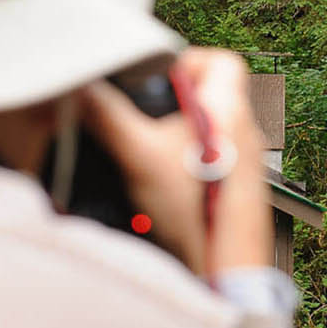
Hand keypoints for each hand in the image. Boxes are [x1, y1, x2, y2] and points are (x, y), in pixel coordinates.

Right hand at [81, 48, 272, 276]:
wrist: (221, 268)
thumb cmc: (195, 213)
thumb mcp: (139, 155)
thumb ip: (105, 115)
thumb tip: (80, 86)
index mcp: (231, 112)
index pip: (224, 61)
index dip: (190, 60)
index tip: (160, 78)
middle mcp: (246, 135)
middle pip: (211, 97)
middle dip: (173, 104)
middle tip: (144, 116)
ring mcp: (246, 166)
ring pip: (209, 132)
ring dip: (177, 137)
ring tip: (148, 151)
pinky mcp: (238, 193)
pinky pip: (212, 164)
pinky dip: (186, 165)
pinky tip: (163, 183)